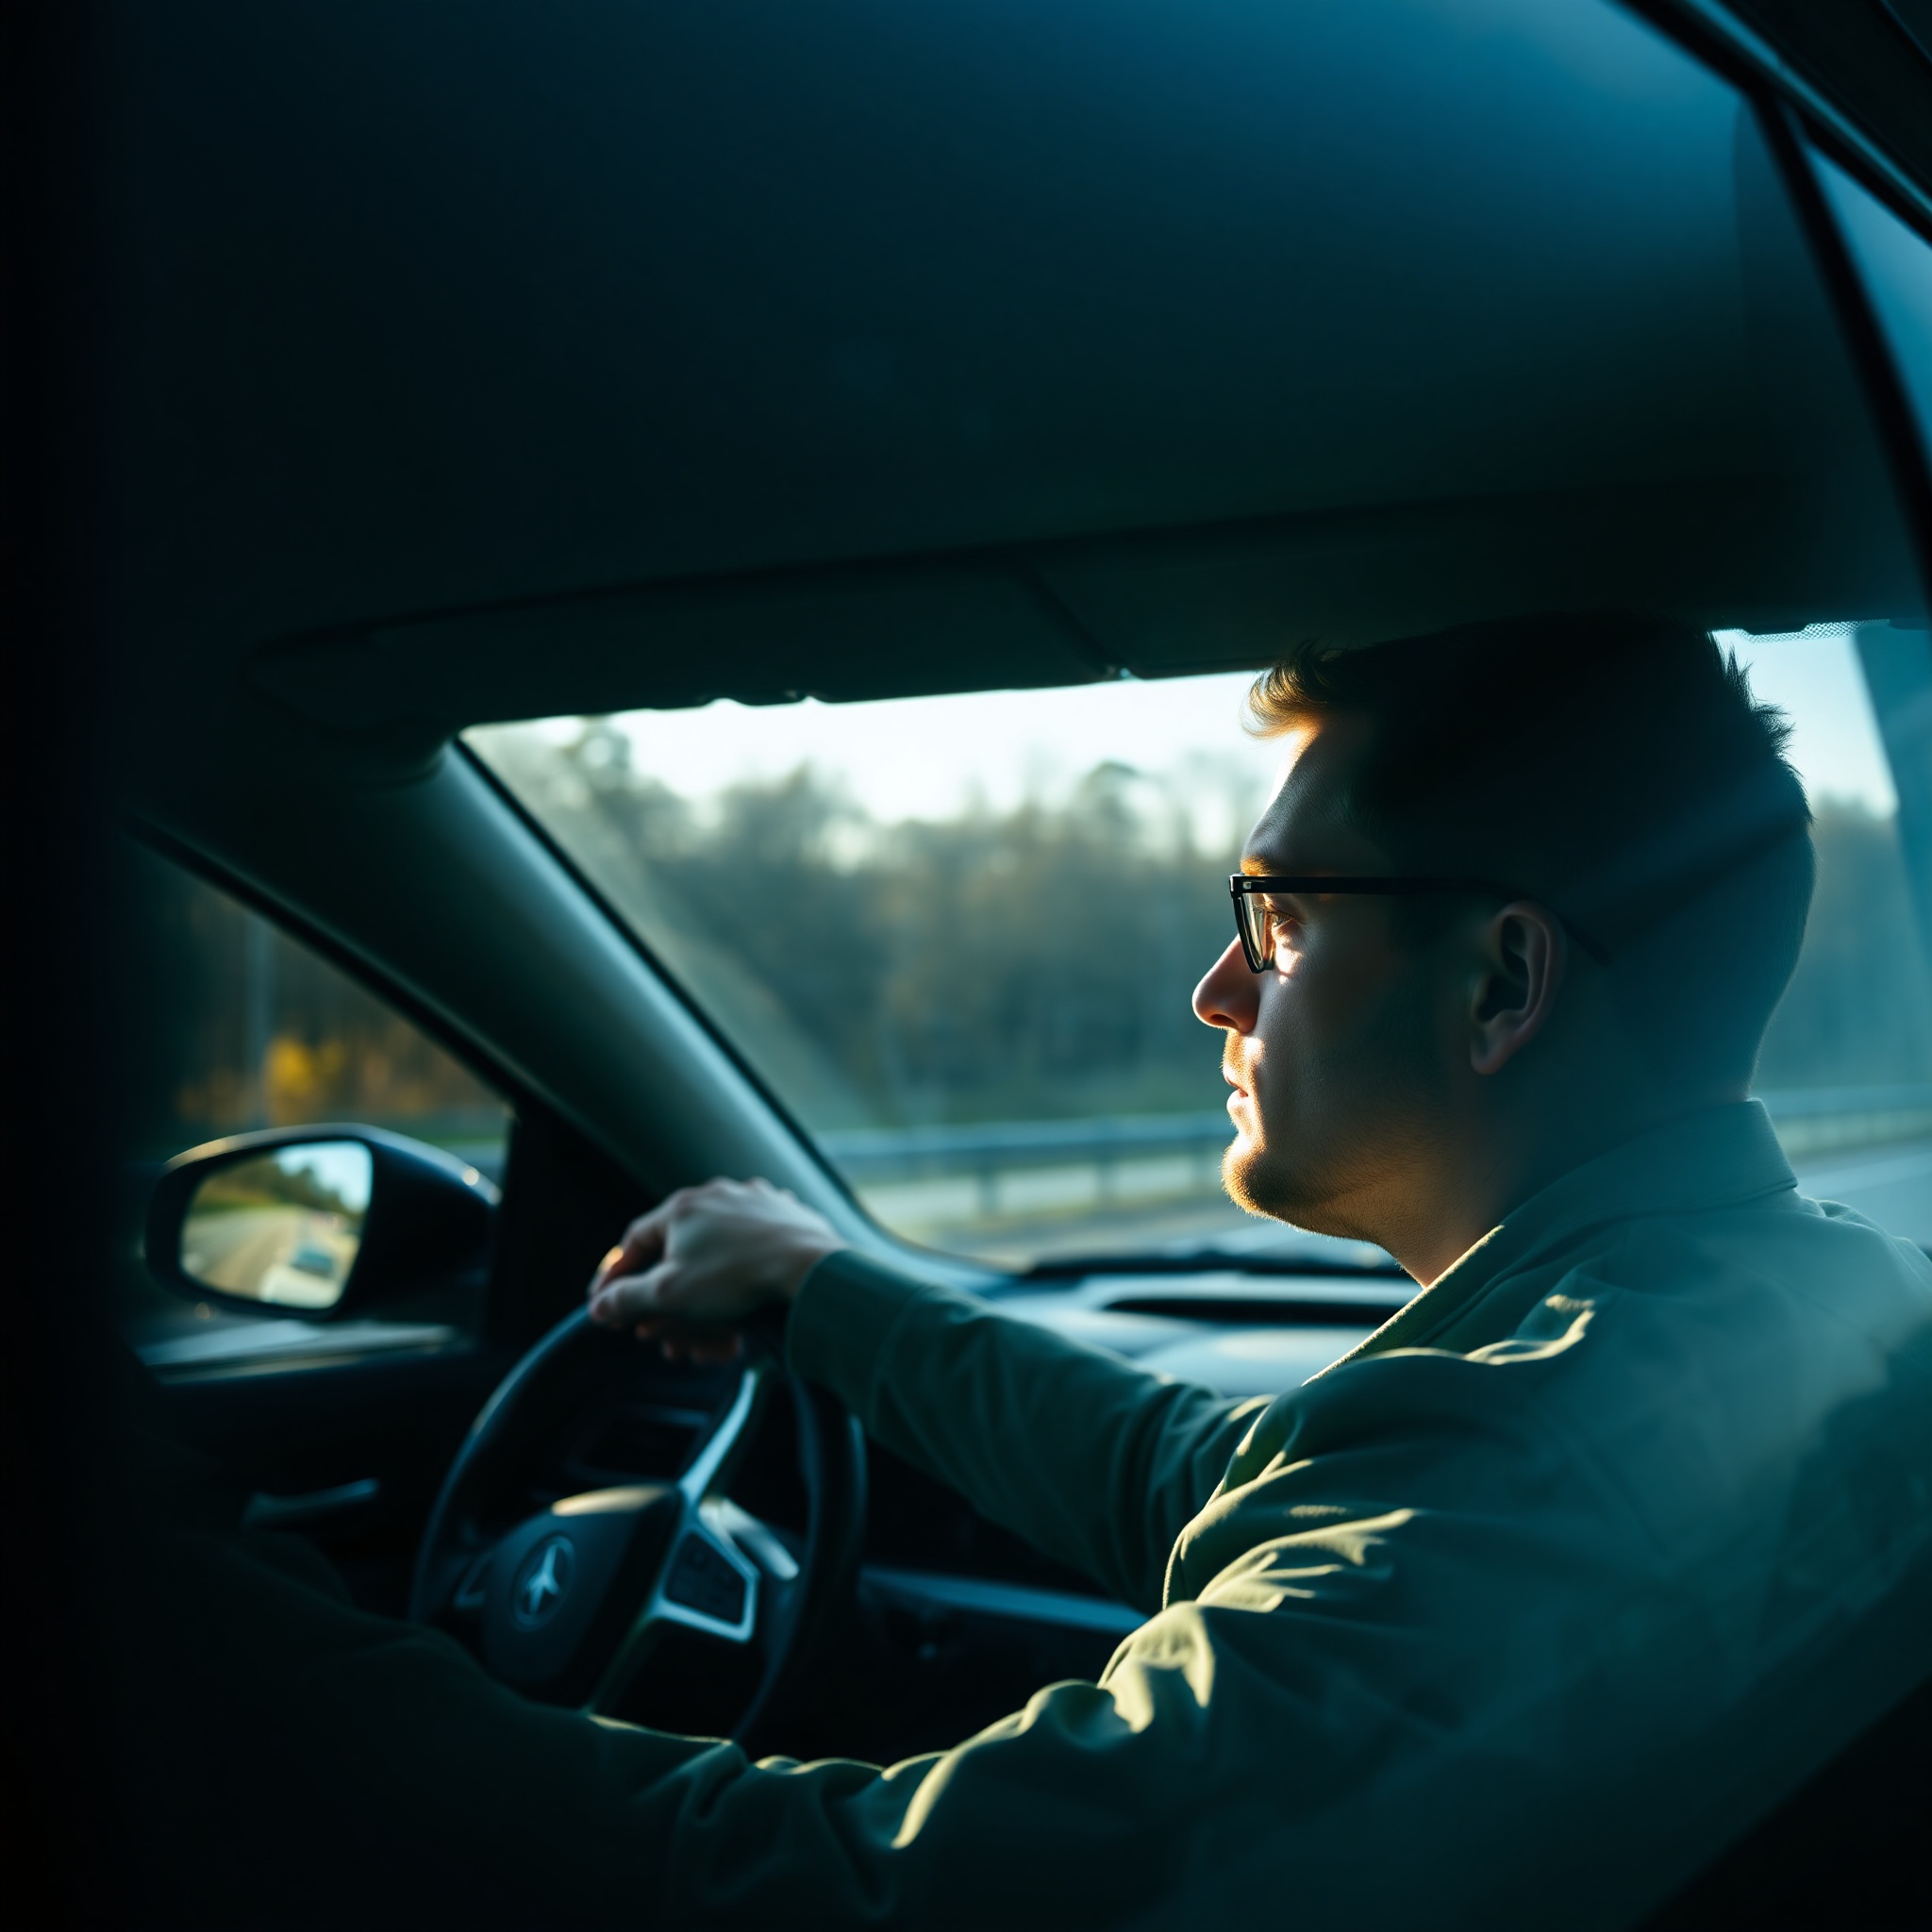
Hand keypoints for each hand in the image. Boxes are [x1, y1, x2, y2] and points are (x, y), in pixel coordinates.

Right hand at [586, 1178, 845, 1358]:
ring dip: (706, 1306)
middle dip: (669, 1306)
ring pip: (717, 1261)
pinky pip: (752, 1255)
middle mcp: (717, 1197)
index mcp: (683, 1207)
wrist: (809, 1268)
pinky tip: (742, 1318)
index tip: (609, 1304)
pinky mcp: (786, 1218)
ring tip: (708, 1344)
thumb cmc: (736, 1277)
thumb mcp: (668, 1295)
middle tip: (664, 1337)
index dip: (618, 1277)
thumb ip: (627, 1300)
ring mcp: (755, 1204)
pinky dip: (741, 1287)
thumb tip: (598, 1306)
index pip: (635, 1242)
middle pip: (678, 1257)